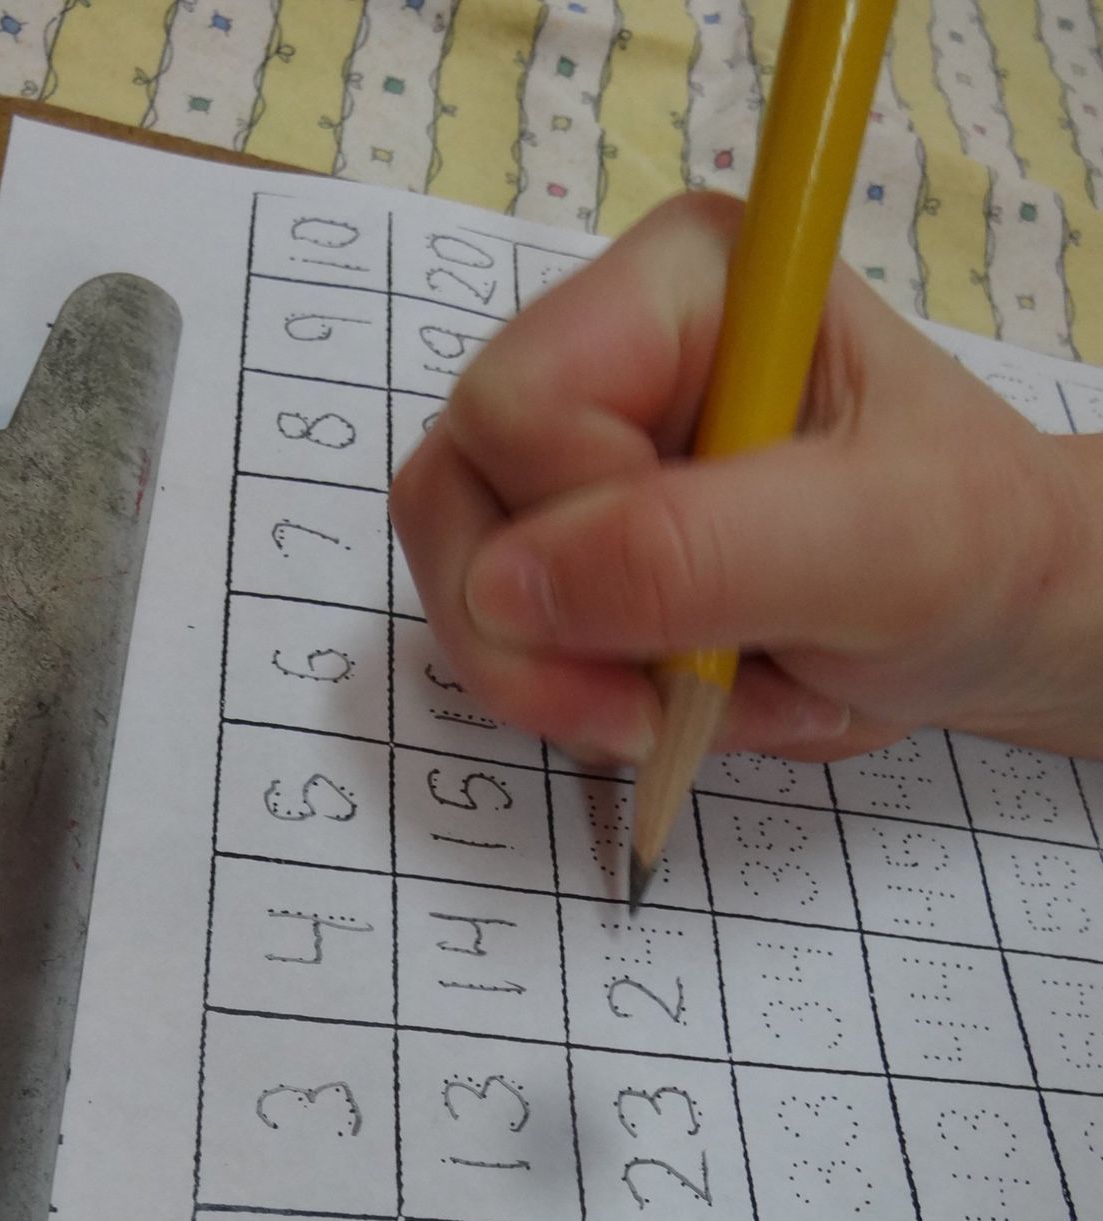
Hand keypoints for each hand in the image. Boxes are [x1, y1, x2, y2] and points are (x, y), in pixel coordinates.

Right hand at [389, 192, 1102, 766]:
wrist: (994, 619)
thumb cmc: (972, 550)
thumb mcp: (875, 549)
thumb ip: (697, 554)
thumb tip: (502, 587)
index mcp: (680, 287)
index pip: (515, 407)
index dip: (583, 534)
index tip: (715, 600)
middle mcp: (601, 354)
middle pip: (454, 499)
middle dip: (559, 644)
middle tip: (676, 707)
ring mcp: (569, 460)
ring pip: (463, 586)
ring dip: (579, 689)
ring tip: (711, 702)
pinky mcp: (564, 550)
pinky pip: (506, 642)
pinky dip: (589, 705)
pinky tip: (691, 702)